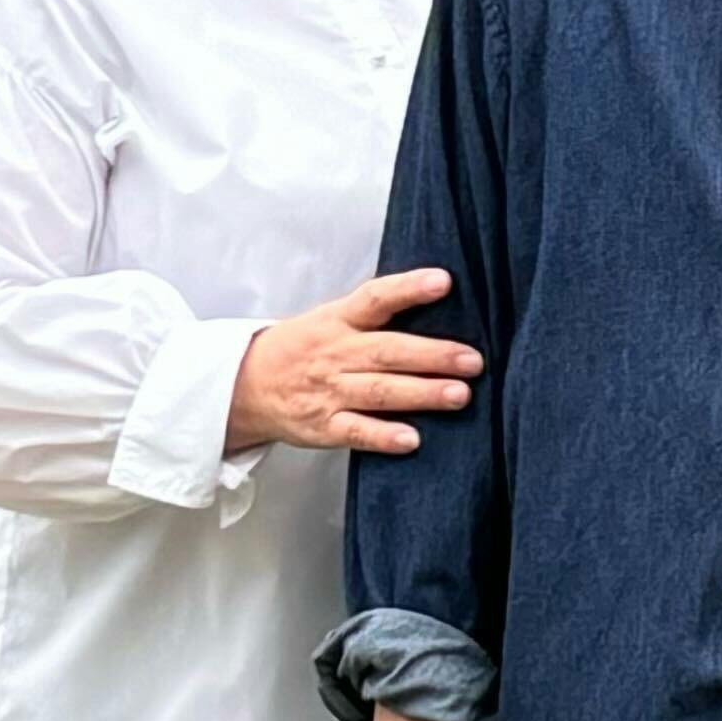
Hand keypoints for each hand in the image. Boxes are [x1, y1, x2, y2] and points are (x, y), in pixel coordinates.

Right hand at [235, 270, 483, 457]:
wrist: (247, 385)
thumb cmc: (304, 348)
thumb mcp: (331, 319)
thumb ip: (376, 315)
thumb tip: (439, 301)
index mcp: (339, 320)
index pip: (375, 298)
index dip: (409, 288)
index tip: (444, 281)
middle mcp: (336, 354)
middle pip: (388, 351)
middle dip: (434, 355)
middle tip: (473, 360)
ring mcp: (329, 391)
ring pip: (380, 392)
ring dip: (422, 394)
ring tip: (460, 395)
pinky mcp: (323, 427)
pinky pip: (356, 432)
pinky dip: (384, 436)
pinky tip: (413, 439)